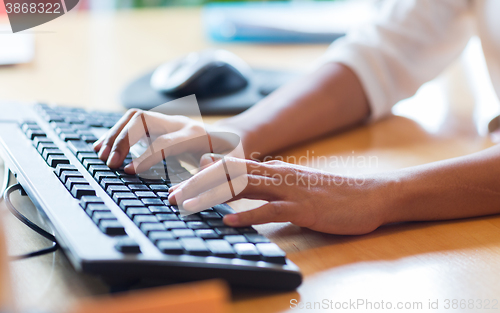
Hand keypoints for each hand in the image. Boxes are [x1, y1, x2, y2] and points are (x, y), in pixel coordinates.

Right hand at [93, 109, 241, 173]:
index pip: (165, 141)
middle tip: (110, 163)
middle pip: (143, 119)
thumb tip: (177, 194)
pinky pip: (132, 122)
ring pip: (134, 116)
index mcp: (196, 135)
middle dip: (123, 139)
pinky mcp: (159, 124)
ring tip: (100, 155)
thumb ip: (208, 181)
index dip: (146, 156)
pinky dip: (115, 133)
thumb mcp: (228, 170)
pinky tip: (102, 147)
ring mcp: (168, 120)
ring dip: (115, 134)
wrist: (232, 138)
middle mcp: (179, 123)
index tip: (128, 171)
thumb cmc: (230, 158)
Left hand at [168, 158, 391, 234]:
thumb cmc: (333, 194)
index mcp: (276, 171)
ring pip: (244, 187)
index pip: (234, 167)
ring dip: (213, 195)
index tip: (180, 180)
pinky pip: (270, 210)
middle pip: (230, 175)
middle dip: (198, 184)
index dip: (205, 174)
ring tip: (187, 204)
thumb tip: (252, 190)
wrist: (369, 195)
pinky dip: (248, 215)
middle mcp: (278, 176)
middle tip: (171, 194)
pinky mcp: (303, 208)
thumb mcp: (297, 186)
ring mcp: (290, 190)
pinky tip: (229, 220)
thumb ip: (274, 187)